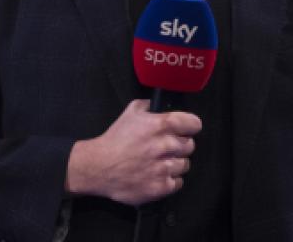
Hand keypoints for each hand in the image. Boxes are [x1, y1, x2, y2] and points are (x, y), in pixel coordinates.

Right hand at [64, 99, 200, 205]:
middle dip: (179, 146)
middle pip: (190, 145)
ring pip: (185, 165)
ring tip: (158, 163)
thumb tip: (159, 105)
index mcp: (162, 125)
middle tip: (165, 148)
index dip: (190, 126)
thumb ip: (148, 106)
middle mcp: (166, 146)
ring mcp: (164, 168)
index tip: (185, 130)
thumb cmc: (115, 139)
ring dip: (174, 164)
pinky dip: (169, 180)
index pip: (194, 124)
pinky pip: (178, 182)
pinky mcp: (161, 187)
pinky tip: (156, 175)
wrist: (98, 167)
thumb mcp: (130, 113)